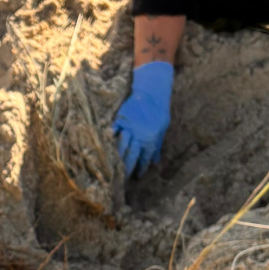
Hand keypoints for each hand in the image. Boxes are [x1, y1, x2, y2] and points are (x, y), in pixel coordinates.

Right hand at [113, 61, 173, 176]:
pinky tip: (104, 146)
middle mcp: (139, 135)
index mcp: (151, 139)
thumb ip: (158, 145)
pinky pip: (114, 131)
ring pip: (121, 146)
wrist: (151, 91)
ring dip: (117, 157)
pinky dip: (109, 138)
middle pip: (131, 156)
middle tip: (122, 178)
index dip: (141, 169)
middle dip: (127, 168)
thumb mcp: (163, 127)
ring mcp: (129, 127)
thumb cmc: (159, 110)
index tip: (137, 177)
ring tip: (111, 167)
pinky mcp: (120, 118)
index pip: (145, 158)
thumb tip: (156, 162)